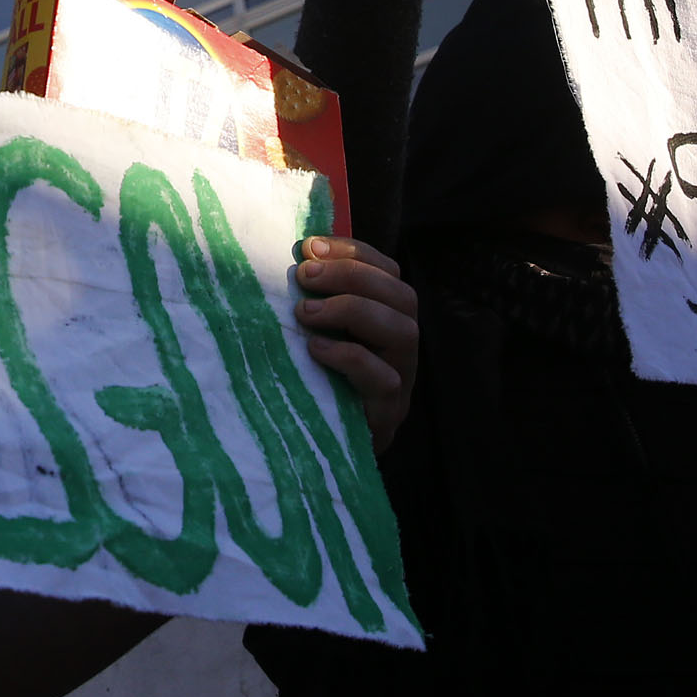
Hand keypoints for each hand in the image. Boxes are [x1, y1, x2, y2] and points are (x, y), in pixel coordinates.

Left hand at [293, 234, 418, 448]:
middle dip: (352, 277)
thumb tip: (293, 256)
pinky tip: (315, 349)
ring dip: (353, 310)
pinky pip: (383, 379)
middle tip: (305, 276)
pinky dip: (349, 357)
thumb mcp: (315, 333)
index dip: (354, 252)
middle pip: (403, 297)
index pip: (388, 272)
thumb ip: (314, 298)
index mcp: (387, 319)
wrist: (320, 449)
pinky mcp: (387, 413)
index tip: (310, 247)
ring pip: (403, 332)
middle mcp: (401, 347)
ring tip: (306, 312)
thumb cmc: (314, 380)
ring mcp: (400, 380)